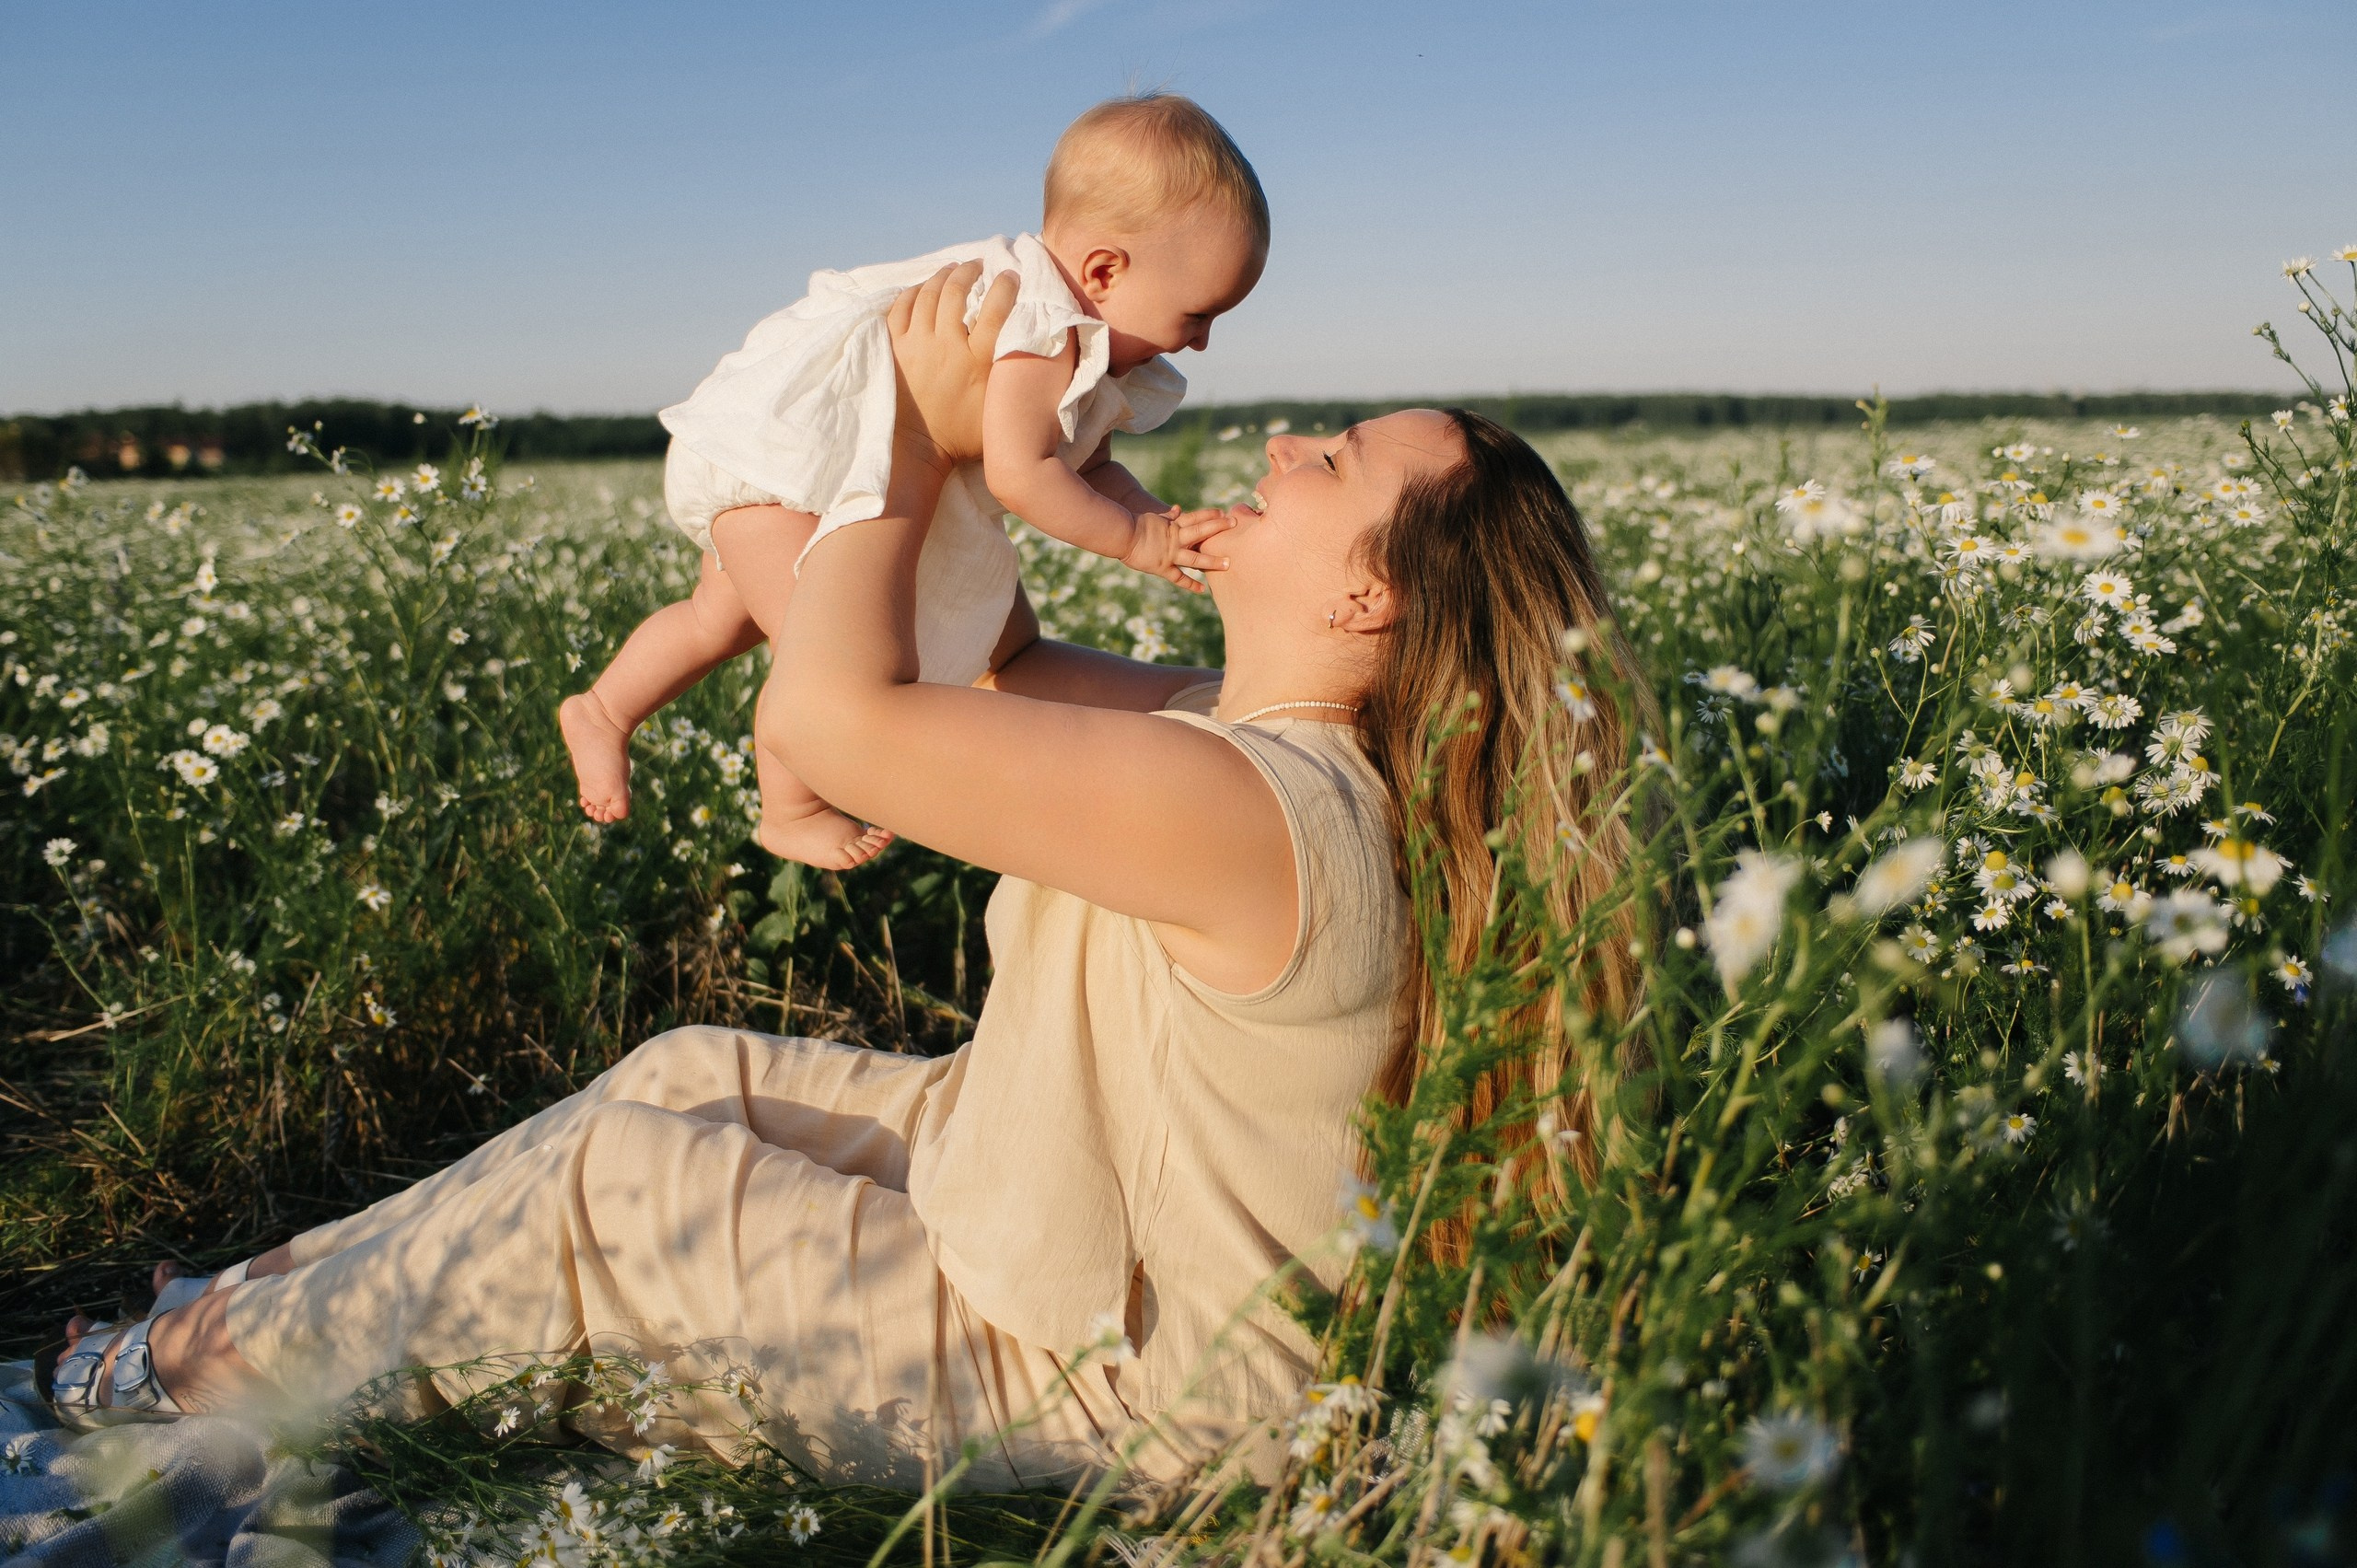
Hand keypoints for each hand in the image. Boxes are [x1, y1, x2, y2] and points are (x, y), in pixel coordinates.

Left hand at [888, 260, 1016, 470]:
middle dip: (970, 271)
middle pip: (957, 291)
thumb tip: (1037, 353)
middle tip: (978, 266)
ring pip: (927, 293)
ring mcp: (916, 345)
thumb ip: (1014, 379)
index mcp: (975, 360)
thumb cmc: (963, 436)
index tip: (1011, 274)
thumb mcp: (999, 409)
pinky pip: (900, 307)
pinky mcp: (895, 348)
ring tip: (953, 270)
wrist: (919, 449)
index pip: (995, 309)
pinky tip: (922, 288)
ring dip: (942, 276)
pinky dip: (912, 292)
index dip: (1005, 286)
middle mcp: (945, 346)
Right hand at [1119, 505, 1233, 593]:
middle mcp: (1175, 538)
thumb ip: (1167, 515)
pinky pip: (1179, 578)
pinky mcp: (1162, 567)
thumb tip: (1178, 508)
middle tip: (1235, 524)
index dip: (1209, 514)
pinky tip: (1202, 590)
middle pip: (1201, 531)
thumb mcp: (1153, 517)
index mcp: (1171, 525)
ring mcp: (1170, 553)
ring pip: (1195, 557)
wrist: (1121, 535)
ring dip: (1212, 560)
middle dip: (1218, 527)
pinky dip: (1190, 584)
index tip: (1223, 512)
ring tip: (1228, 563)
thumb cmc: (1132, 524)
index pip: (1194, 517)